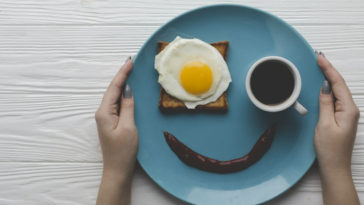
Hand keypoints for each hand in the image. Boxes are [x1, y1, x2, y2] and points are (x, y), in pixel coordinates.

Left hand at [95, 58, 137, 204]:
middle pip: (112, 90)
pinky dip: (123, 95)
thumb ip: (128, 107)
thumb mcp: (129, 127)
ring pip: (114, 96)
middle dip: (122, 76)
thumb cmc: (123, 151)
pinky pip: (117, 104)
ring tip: (131, 72)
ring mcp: (106, 117)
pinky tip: (129, 90)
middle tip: (131, 63)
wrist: (117, 169)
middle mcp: (102, 112)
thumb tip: (128, 90)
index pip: (114, 88)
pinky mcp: (111, 122)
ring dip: (122, 84)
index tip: (129, 61)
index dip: (122, 74)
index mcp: (104, 112)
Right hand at [314, 52, 359, 204]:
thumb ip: (326, 103)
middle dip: (329, 70)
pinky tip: (323, 85)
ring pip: (337, 91)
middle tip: (319, 57)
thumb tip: (325, 87)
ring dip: (329, 78)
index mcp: (348, 110)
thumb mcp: (324, 124)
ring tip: (320, 66)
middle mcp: (350, 110)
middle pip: (340, 85)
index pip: (338, 84)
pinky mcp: (340, 118)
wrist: (334, 166)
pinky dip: (329, 89)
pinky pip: (335, 99)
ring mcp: (346, 114)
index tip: (320, 58)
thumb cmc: (330, 149)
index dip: (328, 69)